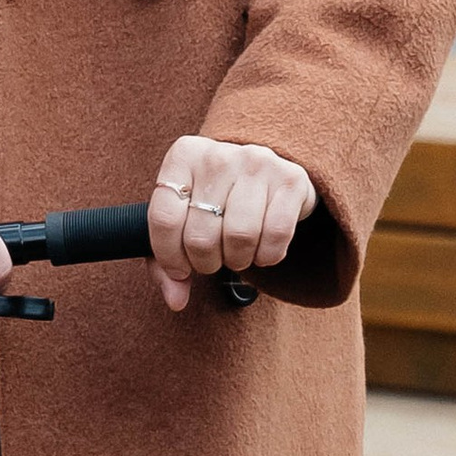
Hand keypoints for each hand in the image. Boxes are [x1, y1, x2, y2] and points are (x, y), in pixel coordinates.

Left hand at [148, 135, 316, 308]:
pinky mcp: (291, 180)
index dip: (168, 256)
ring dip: (237, 261)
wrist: (265, 171)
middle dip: (205, 263)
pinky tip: (261, 251)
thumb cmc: (215, 199)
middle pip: (201, 235)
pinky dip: (267, 256)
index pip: (163, 219)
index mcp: (183, 156)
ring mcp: (257, 163)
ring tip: (236, 255)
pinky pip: (275, 236)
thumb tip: (175, 301)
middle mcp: (218, 155)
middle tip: (213, 261)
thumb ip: (166, 260)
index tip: (179, 268)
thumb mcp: (183, 217)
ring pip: (239, 237)